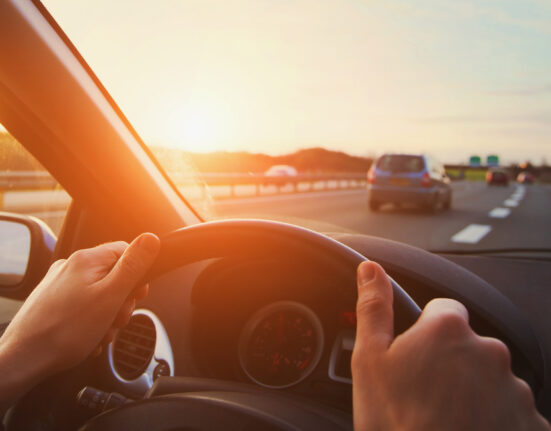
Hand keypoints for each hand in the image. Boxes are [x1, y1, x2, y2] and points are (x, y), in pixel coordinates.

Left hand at [0, 233, 159, 409]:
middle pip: (113, 275)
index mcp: (86, 260)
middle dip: (121, 300)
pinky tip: (88, 336)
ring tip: (100, 332)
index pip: (126, 251)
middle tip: (116, 319)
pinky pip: (83, 305)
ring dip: (107, 314)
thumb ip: (132, 267)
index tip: (137, 295)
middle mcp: (70, 267)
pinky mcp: (52, 301)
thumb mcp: (110, 297)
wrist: (24, 359)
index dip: (137, 275)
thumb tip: (151, 239)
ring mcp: (59, 284)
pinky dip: (91, 321)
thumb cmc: (65, 332)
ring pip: (99, 293)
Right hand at [351, 261, 549, 430]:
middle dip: (451, 363)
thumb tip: (371, 269)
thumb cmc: (395, 423)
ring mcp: (515, 390)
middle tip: (426, 395)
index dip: (426, 332)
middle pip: (468, 346)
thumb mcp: (370, 360)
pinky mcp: (531, 424)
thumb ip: (375, 307)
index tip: (416, 358)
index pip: (443, 310)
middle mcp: (489, 352)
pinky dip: (495, 421)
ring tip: (446, 420)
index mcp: (448, 330)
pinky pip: (511, 412)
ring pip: (490, 380)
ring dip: (474, 393)